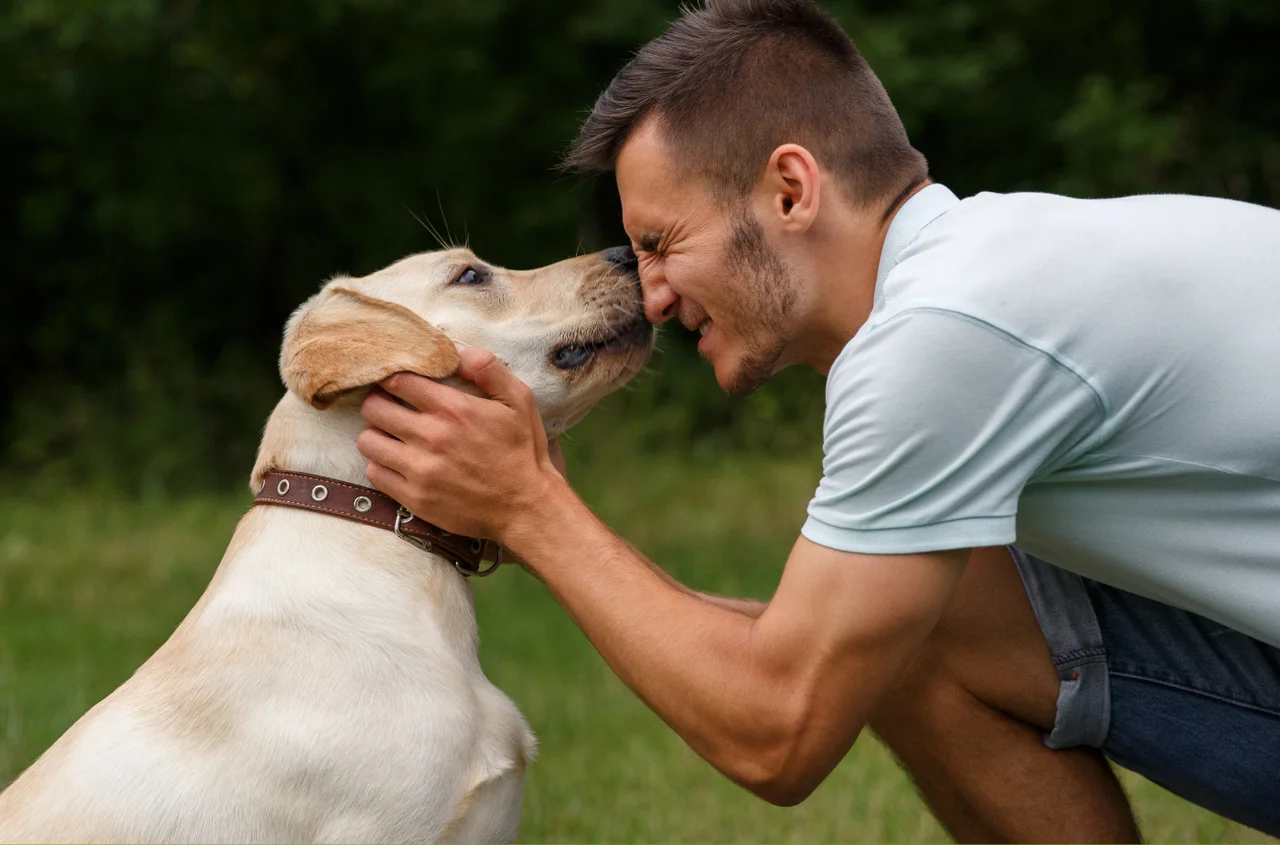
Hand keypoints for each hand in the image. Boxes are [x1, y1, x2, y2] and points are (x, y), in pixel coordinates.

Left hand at [356, 347, 564, 540]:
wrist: (526, 507)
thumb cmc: (523, 451)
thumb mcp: (519, 399)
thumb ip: (487, 367)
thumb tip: (453, 347)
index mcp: (453, 408)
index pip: (397, 381)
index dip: (393, 378)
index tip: (398, 384)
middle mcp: (431, 436)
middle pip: (373, 408)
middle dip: (379, 403)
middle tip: (391, 408)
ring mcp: (420, 469)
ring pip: (367, 441)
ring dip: (377, 435)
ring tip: (392, 436)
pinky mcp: (414, 497)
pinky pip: (375, 474)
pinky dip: (382, 466)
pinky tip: (399, 463)